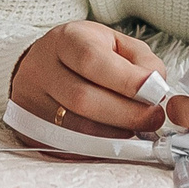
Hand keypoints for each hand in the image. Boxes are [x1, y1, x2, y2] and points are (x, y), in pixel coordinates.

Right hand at [8, 20, 167, 138]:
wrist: (42, 65)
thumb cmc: (84, 53)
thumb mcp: (114, 43)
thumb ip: (141, 61)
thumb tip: (156, 88)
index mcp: (64, 40)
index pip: (92, 61)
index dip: (127, 80)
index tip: (155, 93)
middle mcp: (41, 69)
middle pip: (83, 99)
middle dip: (126, 114)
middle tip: (153, 119)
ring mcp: (32, 102)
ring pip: (75, 128)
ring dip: (115, 134)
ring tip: (137, 130)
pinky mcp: (32, 130)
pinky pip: (68, 146)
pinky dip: (99, 147)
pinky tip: (116, 140)